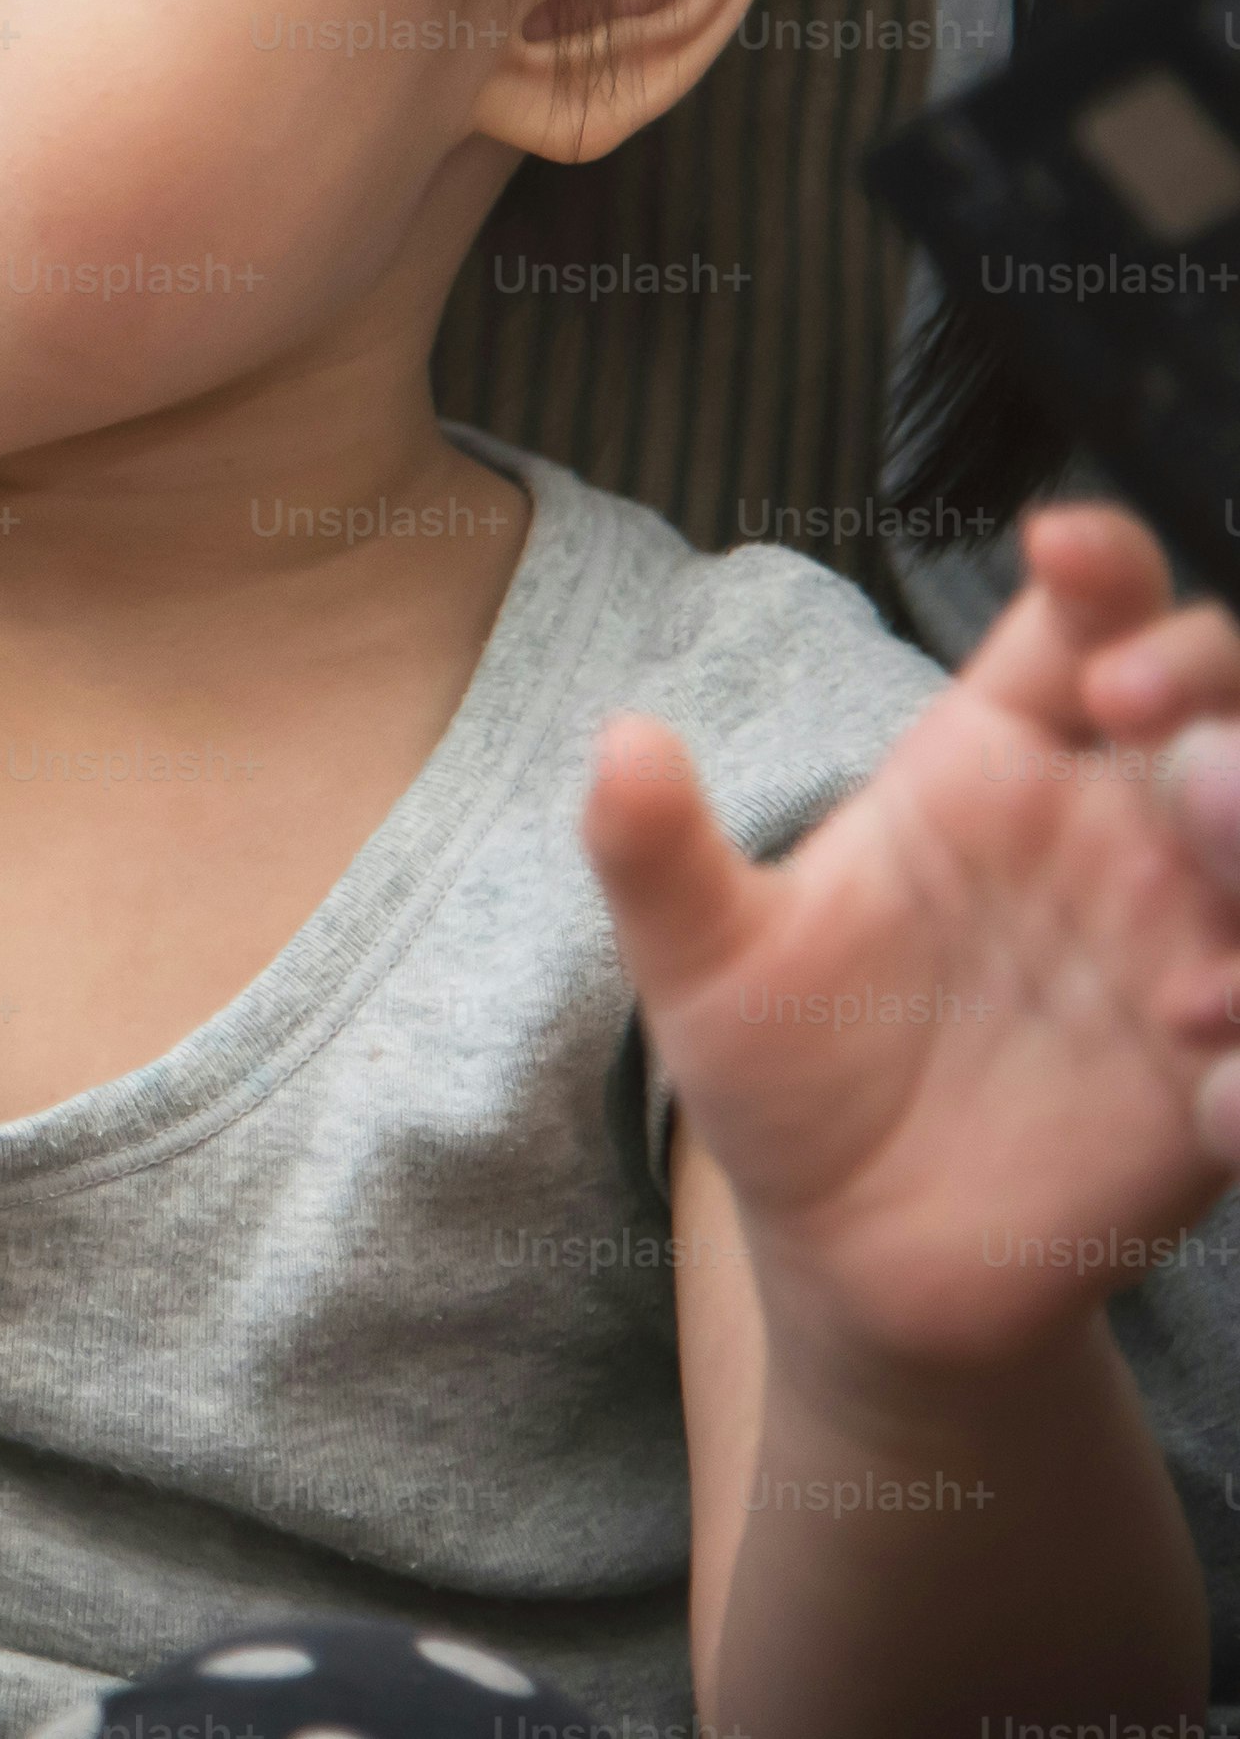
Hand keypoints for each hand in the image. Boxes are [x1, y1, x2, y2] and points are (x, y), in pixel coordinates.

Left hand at [584, 501, 1239, 1385]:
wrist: (846, 1248)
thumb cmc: (782, 1068)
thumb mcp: (701, 963)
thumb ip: (657, 855)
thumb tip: (618, 740)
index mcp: (997, 762)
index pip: (1080, 622)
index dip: (1098, 565)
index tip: (1060, 551)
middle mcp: (1114, 832)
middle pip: (1223, 707)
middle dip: (1210, 686)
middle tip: (1144, 726)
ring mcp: (1187, 949)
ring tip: (1186, 946)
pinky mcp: (1223, 1083)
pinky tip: (1206, 1089)